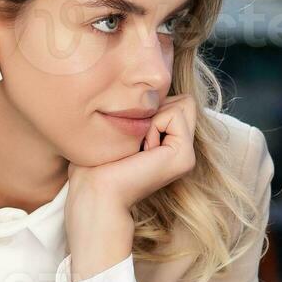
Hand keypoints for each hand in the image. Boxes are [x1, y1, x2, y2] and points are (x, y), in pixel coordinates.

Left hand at [68, 93, 198, 215]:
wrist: (95, 192)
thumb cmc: (96, 163)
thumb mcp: (119, 129)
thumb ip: (140, 110)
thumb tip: (148, 89)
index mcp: (170, 144)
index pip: (175, 99)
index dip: (149, 106)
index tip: (130, 136)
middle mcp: (183, 150)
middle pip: (183, 99)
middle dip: (154, 109)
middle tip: (135, 141)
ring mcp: (187, 155)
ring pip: (183, 103)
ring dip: (152, 117)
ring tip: (138, 147)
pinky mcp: (184, 157)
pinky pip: (174, 114)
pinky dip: (152, 125)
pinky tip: (141, 151)